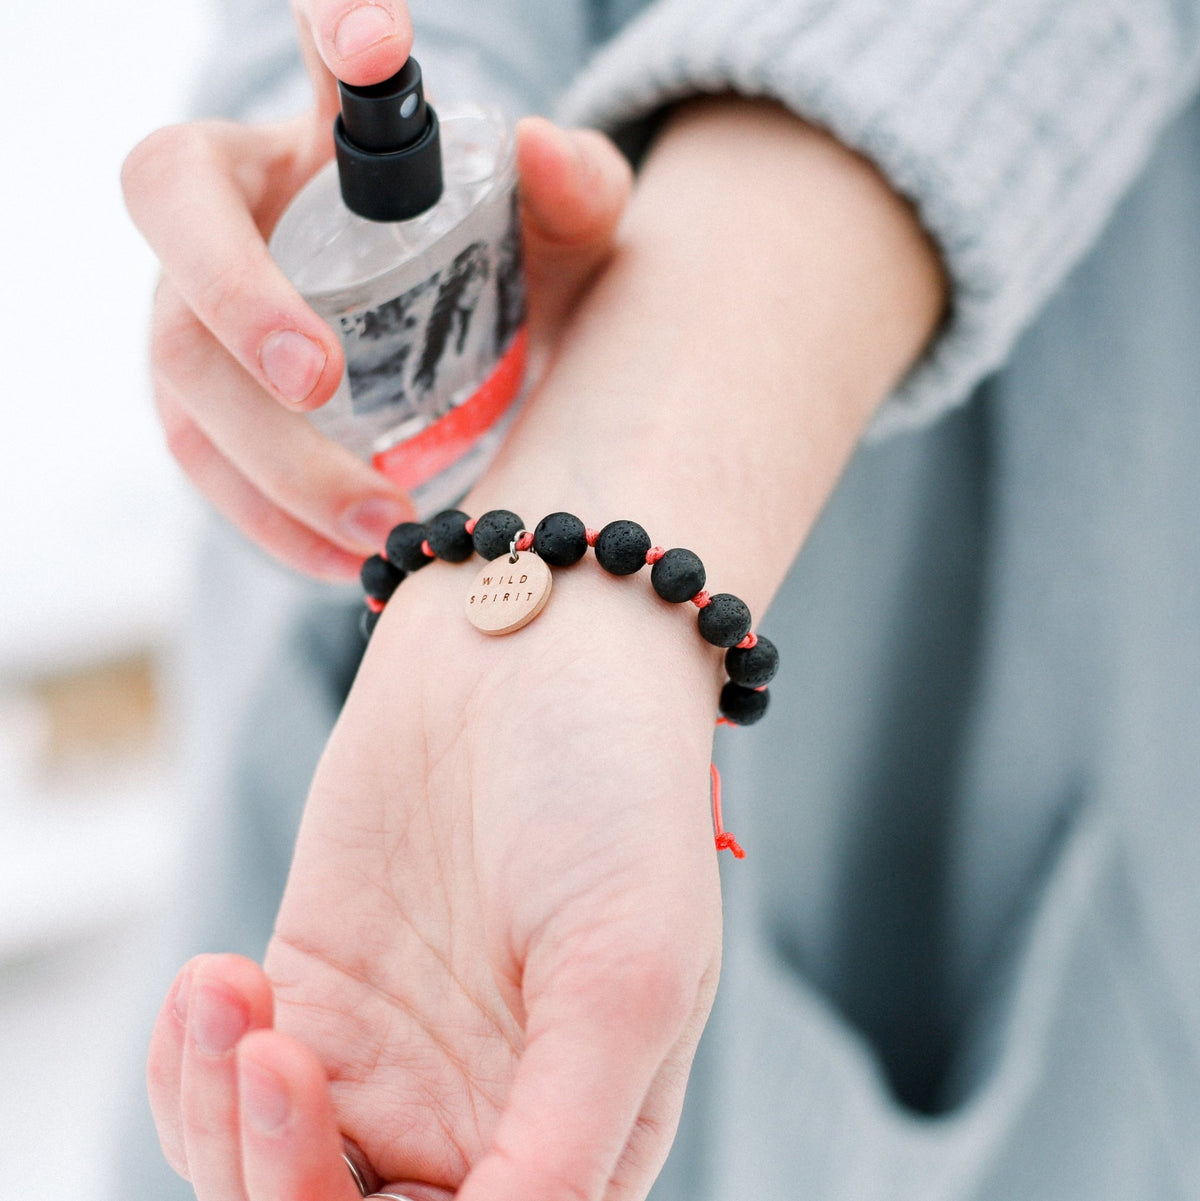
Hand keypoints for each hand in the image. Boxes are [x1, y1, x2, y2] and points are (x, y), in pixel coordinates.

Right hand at [121, 0, 630, 578]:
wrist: (454, 356)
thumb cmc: (496, 272)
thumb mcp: (561, 238)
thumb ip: (577, 193)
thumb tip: (545, 154)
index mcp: (331, 135)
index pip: (312, 44)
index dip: (329, 22)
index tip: (380, 40)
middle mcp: (242, 209)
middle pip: (180, 221)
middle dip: (236, 296)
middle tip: (322, 379)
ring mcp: (202, 312)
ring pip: (183, 373)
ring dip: (271, 458)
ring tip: (379, 527)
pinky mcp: (206, 410)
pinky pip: (206, 467)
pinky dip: (274, 524)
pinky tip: (348, 565)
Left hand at [149, 559, 724, 1200]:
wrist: (535, 648)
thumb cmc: (616, 794)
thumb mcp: (630, 974)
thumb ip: (566, 1142)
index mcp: (578, 1137)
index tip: (358, 1163)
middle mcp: (478, 1116)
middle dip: (283, 1185)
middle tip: (284, 1062)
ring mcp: (387, 1053)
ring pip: (261, 1174)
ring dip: (220, 1115)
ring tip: (239, 991)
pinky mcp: (315, 983)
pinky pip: (220, 1083)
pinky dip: (190, 1064)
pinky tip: (213, 983)